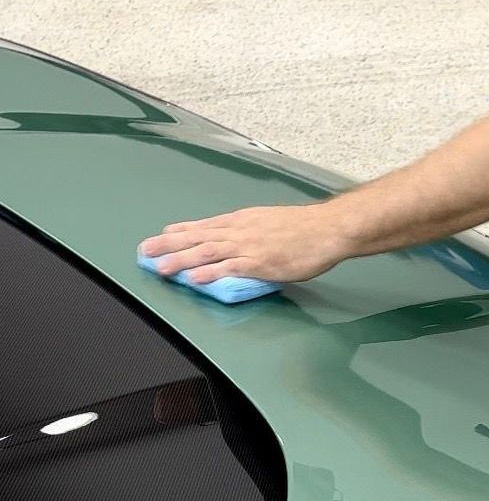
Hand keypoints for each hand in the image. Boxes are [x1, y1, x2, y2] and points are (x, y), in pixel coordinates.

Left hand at [139, 203, 351, 283]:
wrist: (329, 229)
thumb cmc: (306, 229)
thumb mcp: (271, 222)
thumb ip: (250, 231)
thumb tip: (235, 238)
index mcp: (243, 221)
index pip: (204, 226)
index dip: (179, 232)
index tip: (160, 235)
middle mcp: (240, 231)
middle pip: (198, 237)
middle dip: (169, 244)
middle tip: (146, 251)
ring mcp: (250, 246)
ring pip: (207, 252)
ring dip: (181, 260)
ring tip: (160, 268)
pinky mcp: (261, 262)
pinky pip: (230, 268)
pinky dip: (209, 273)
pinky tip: (193, 278)